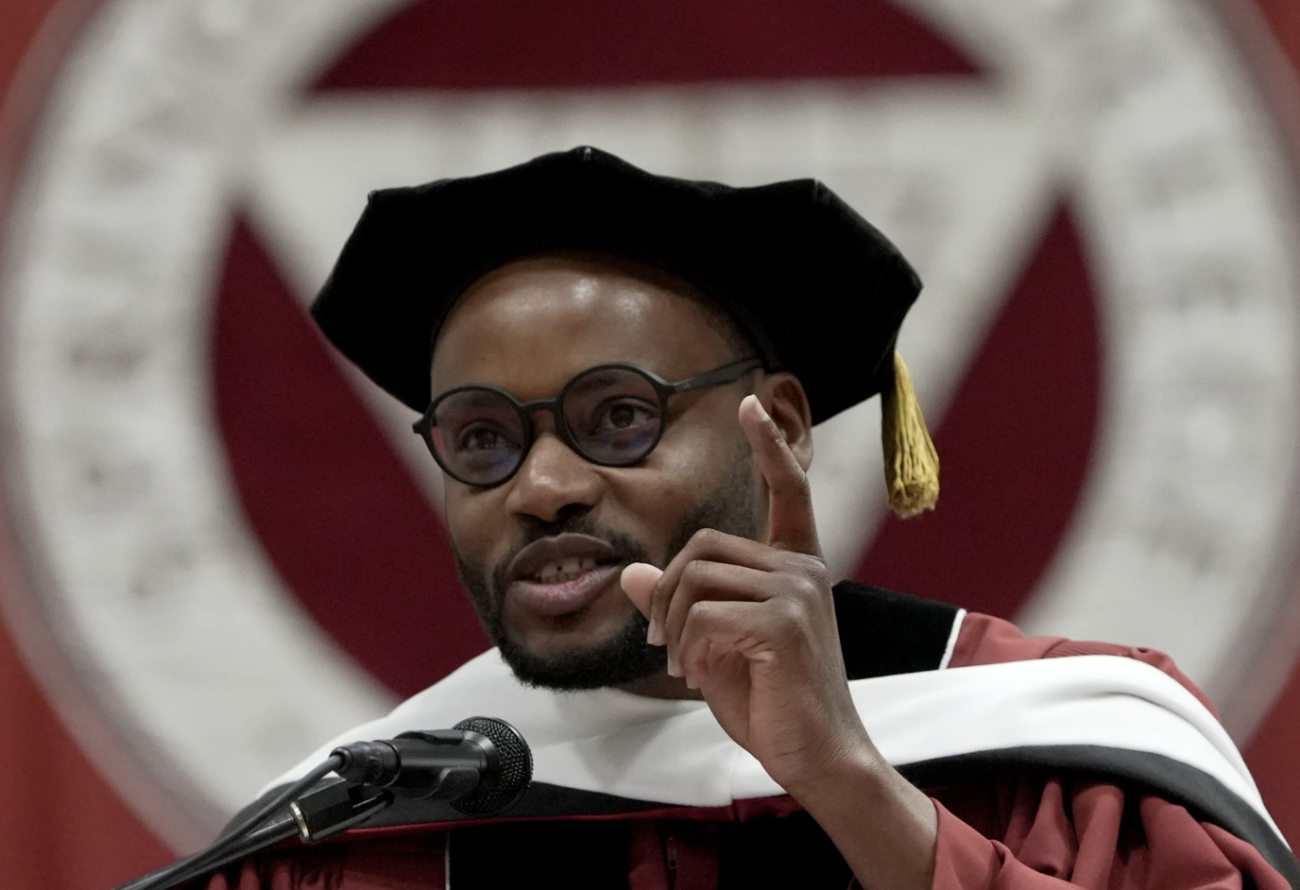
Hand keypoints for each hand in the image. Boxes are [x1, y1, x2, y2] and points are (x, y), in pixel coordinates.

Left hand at [622, 394, 938, 889]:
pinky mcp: (783, 621)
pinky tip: (697, 675)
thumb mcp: (715, 648)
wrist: (820, 758)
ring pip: (696, 577)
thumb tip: (631, 574)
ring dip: (674, 626)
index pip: (788, 491)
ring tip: (685, 664)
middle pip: (702, 545)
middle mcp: (803, 568)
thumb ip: (680, 606)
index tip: (750, 403)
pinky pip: (703, 614)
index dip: (769, 446)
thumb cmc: (774, 704)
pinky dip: (686, 647)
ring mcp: (797, 590)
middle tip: (663, 643)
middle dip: (668, 594)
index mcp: (797, 567)